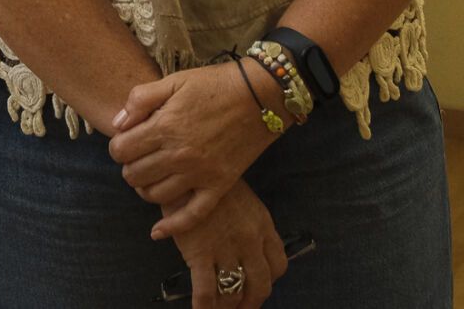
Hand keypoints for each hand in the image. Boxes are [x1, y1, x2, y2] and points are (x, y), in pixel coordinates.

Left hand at [107, 63, 280, 233]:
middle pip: (134, 175)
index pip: (121, 150)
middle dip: (129, 166)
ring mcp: (199, 173)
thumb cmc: (215, 84)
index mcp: (164, 126)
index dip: (118, 146)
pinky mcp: (219, 185)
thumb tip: (117, 125)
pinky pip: (192, 215)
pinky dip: (172, 226)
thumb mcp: (174, 80)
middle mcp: (179, 154)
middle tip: (139, 157)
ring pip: (155, 196)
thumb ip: (140, 99)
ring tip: (151, 176)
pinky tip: (157, 231)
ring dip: (145, 188)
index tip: (127, 141)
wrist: (260, 96)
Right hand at [169, 179, 288, 308]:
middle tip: (241, 308)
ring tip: (219, 308)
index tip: (258, 285)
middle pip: (261, 285)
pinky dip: (205, 308)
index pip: (278, 264)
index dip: (269, 280)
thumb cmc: (209, 180)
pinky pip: (207, 292)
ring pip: (234, 292)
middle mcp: (250, 240)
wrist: (185, 168)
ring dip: (228, 306)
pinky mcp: (201, 253)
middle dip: (251, 302)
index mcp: (263, 224)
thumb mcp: (241, 198)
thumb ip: (248, 224)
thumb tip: (243, 248)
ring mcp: (227, 248)